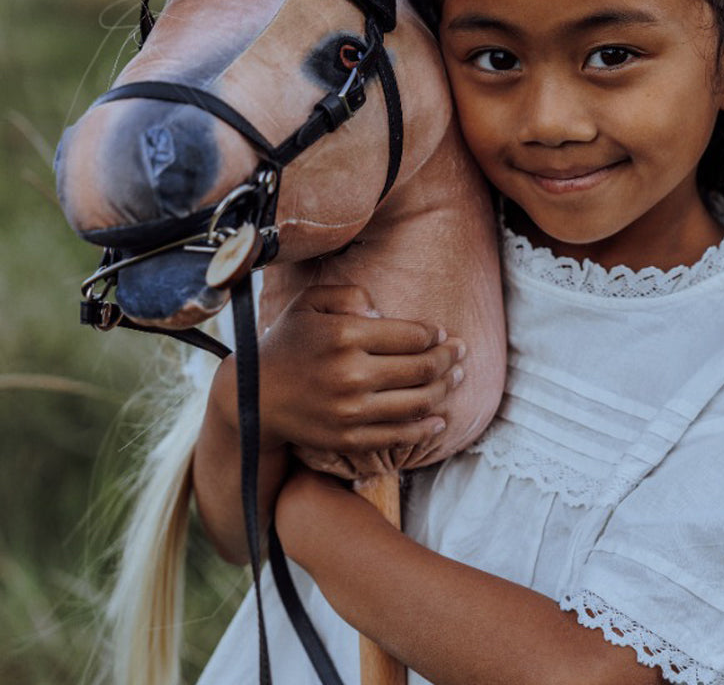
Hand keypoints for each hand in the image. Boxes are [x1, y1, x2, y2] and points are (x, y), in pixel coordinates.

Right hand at [210, 285, 465, 472]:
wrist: (252, 396)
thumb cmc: (287, 342)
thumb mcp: (310, 302)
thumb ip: (350, 295)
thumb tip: (384, 313)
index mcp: (346, 336)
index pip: (412, 336)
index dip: (435, 335)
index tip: (442, 334)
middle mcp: (351, 373)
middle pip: (422, 368)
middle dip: (449, 359)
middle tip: (461, 353)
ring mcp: (351, 410)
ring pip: (418, 401)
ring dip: (445, 389)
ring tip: (456, 378)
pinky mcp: (348, 438)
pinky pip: (398, 435)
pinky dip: (425, 427)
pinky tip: (439, 419)